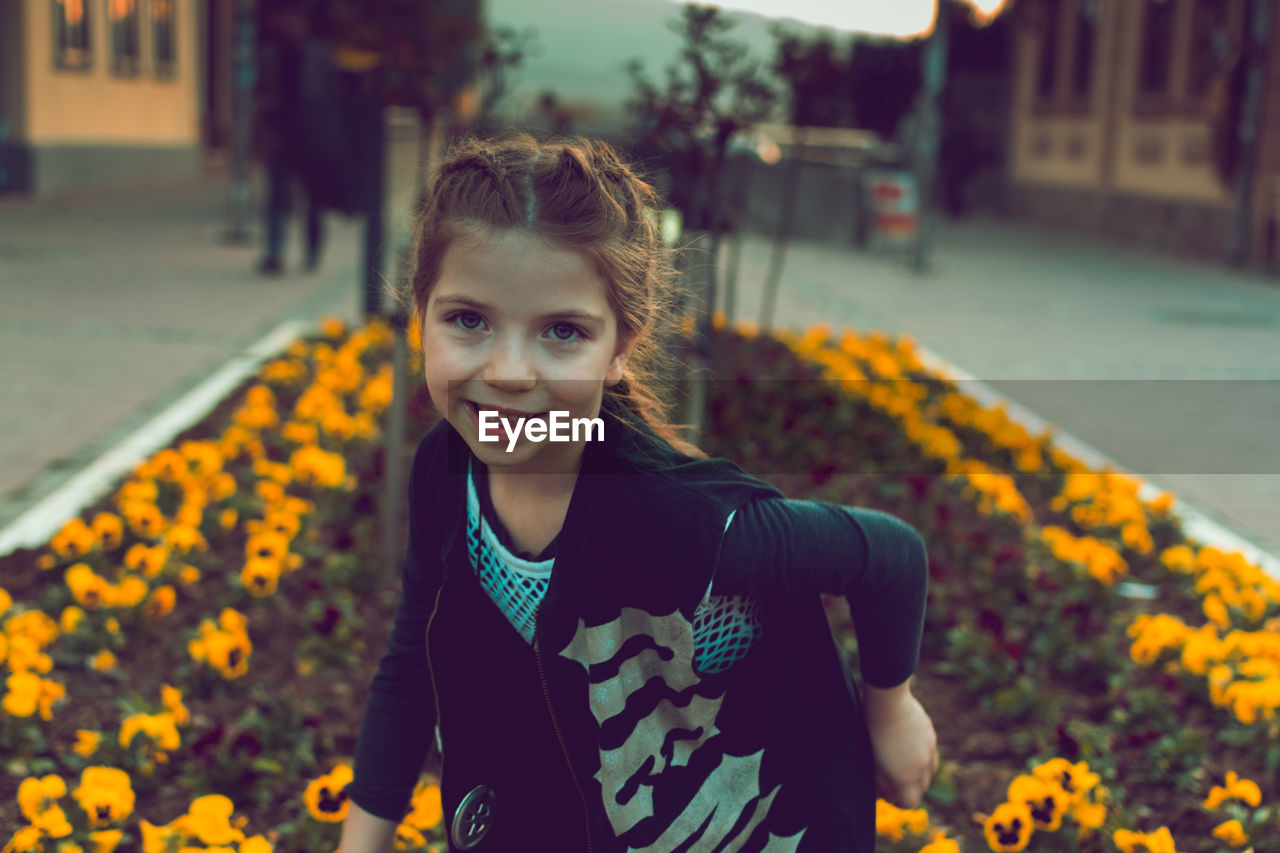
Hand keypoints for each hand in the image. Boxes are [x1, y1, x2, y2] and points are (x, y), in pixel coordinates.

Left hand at [862, 680, 937, 808]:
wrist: (887, 701)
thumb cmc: (873, 732)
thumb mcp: (872, 761)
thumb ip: (882, 782)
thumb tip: (888, 793)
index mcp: (906, 778)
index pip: (911, 803)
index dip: (899, 802)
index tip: (889, 794)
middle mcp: (922, 767)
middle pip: (922, 788)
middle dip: (909, 787)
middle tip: (893, 778)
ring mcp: (929, 749)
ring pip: (929, 770)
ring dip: (919, 771)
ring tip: (902, 760)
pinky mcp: (930, 734)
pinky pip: (930, 751)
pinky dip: (922, 753)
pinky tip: (906, 743)